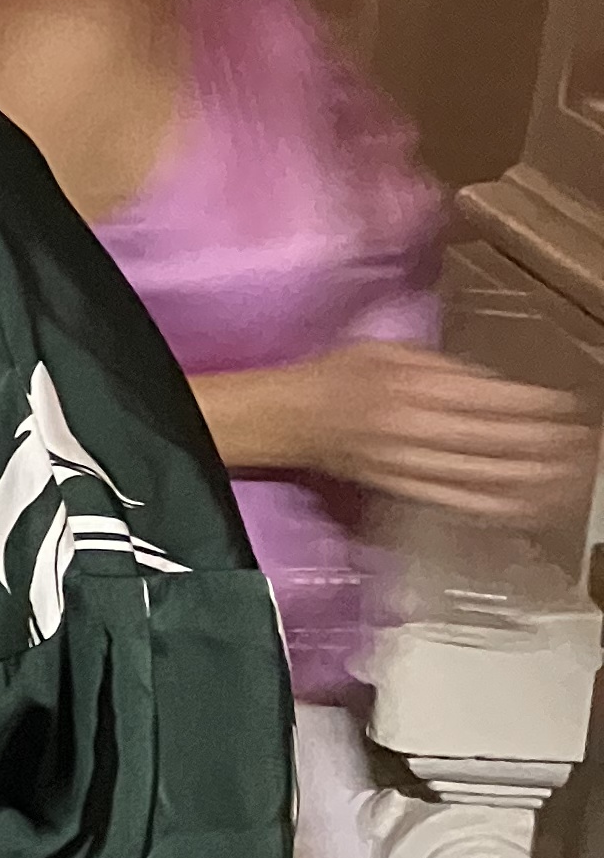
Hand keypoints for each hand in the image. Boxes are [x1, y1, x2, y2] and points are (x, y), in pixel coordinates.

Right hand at [201, 345, 594, 521]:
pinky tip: (528, 507)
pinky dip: (497, 508)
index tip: (570, 407)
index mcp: (411, 385)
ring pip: (481, 479)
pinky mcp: (402, 491)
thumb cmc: (335, 376)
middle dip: (544, 447)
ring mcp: (408, 465)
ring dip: (530, 482)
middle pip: (493, 442)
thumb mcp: (386, 350)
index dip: (534, 406)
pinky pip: (457, 504)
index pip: (488, 399)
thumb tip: (492, 386)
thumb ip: (440, 366)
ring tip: (570, 480)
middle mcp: (413, 427)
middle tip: (583, 448)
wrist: (283, 419)